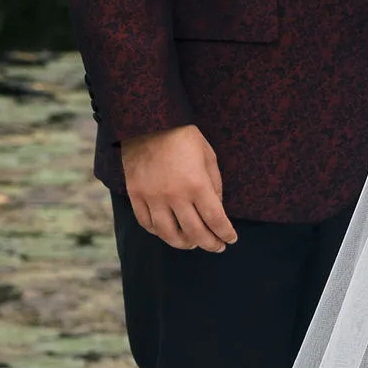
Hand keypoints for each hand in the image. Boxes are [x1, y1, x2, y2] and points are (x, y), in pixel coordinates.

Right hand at [121, 124, 237, 251]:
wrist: (147, 121)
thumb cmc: (183, 137)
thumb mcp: (208, 157)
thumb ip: (215, 185)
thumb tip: (217, 210)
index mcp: (197, 184)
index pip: (215, 220)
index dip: (225, 234)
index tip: (230, 239)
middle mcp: (175, 195)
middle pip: (195, 233)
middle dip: (210, 244)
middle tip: (217, 246)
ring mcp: (153, 197)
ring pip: (169, 234)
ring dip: (184, 244)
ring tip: (192, 244)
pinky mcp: (136, 195)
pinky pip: (147, 223)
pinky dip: (159, 232)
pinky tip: (168, 231)